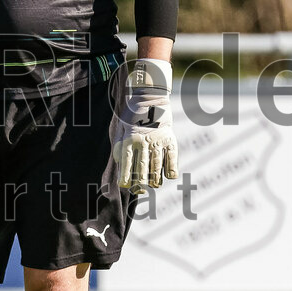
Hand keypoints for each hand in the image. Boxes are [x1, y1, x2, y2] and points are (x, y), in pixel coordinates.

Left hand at [112, 59, 178, 192]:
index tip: (124, 186)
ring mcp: (158, 141)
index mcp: (129, 140)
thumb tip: (121, 167)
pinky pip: (171, 159)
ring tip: (153, 185)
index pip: (127, 163)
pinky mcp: (170, 140)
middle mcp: (143, 142)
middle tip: (139, 190)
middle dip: (140, 182)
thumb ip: (120, 149)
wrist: (150, 101)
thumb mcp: (120, 131)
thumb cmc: (131, 119)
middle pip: (142, 168)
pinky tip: (168, 176)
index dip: (125, 176)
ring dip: (155, 179)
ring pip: (156, 166)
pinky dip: (171, 170)